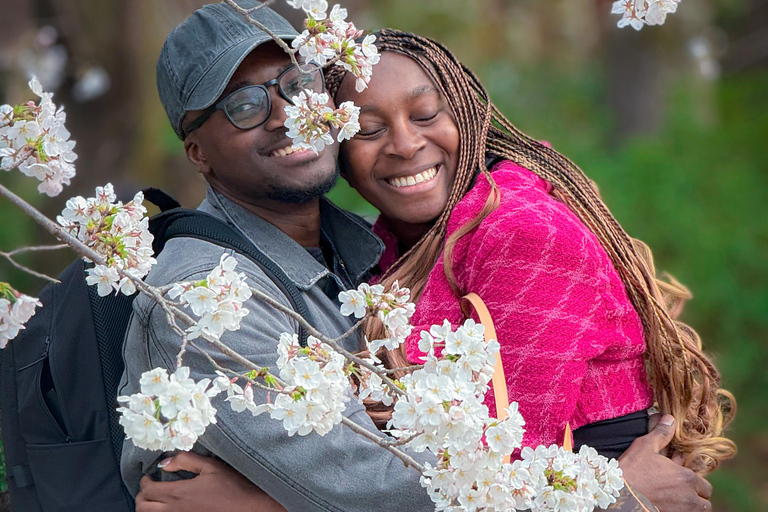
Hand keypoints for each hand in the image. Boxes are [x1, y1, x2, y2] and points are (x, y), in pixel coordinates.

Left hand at [135, 451, 287, 511]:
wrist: (248, 507)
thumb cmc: (232, 486)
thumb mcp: (211, 466)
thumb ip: (186, 461)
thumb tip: (165, 462)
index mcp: (179, 493)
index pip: (147, 490)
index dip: (144, 481)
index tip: (150, 475)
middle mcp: (175, 510)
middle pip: (142, 506)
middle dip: (142, 495)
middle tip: (150, 486)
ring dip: (148, 506)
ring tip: (156, 498)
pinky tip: (169, 506)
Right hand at [619, 415, 712, 511]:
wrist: (619, 494)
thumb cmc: (632, 469)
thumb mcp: (645, 447)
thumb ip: (661, 434)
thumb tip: (671, 419)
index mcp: (687, 478)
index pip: (706, 486)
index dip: (696, 483)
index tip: (684, 479)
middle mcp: (689, 498)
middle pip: (705, 503)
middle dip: (697, 497)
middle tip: (682, 491)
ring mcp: (681, 511)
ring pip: (696, 511)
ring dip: (690, 506)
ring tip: (676, 499)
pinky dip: (679, 510)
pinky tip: (666, 504)